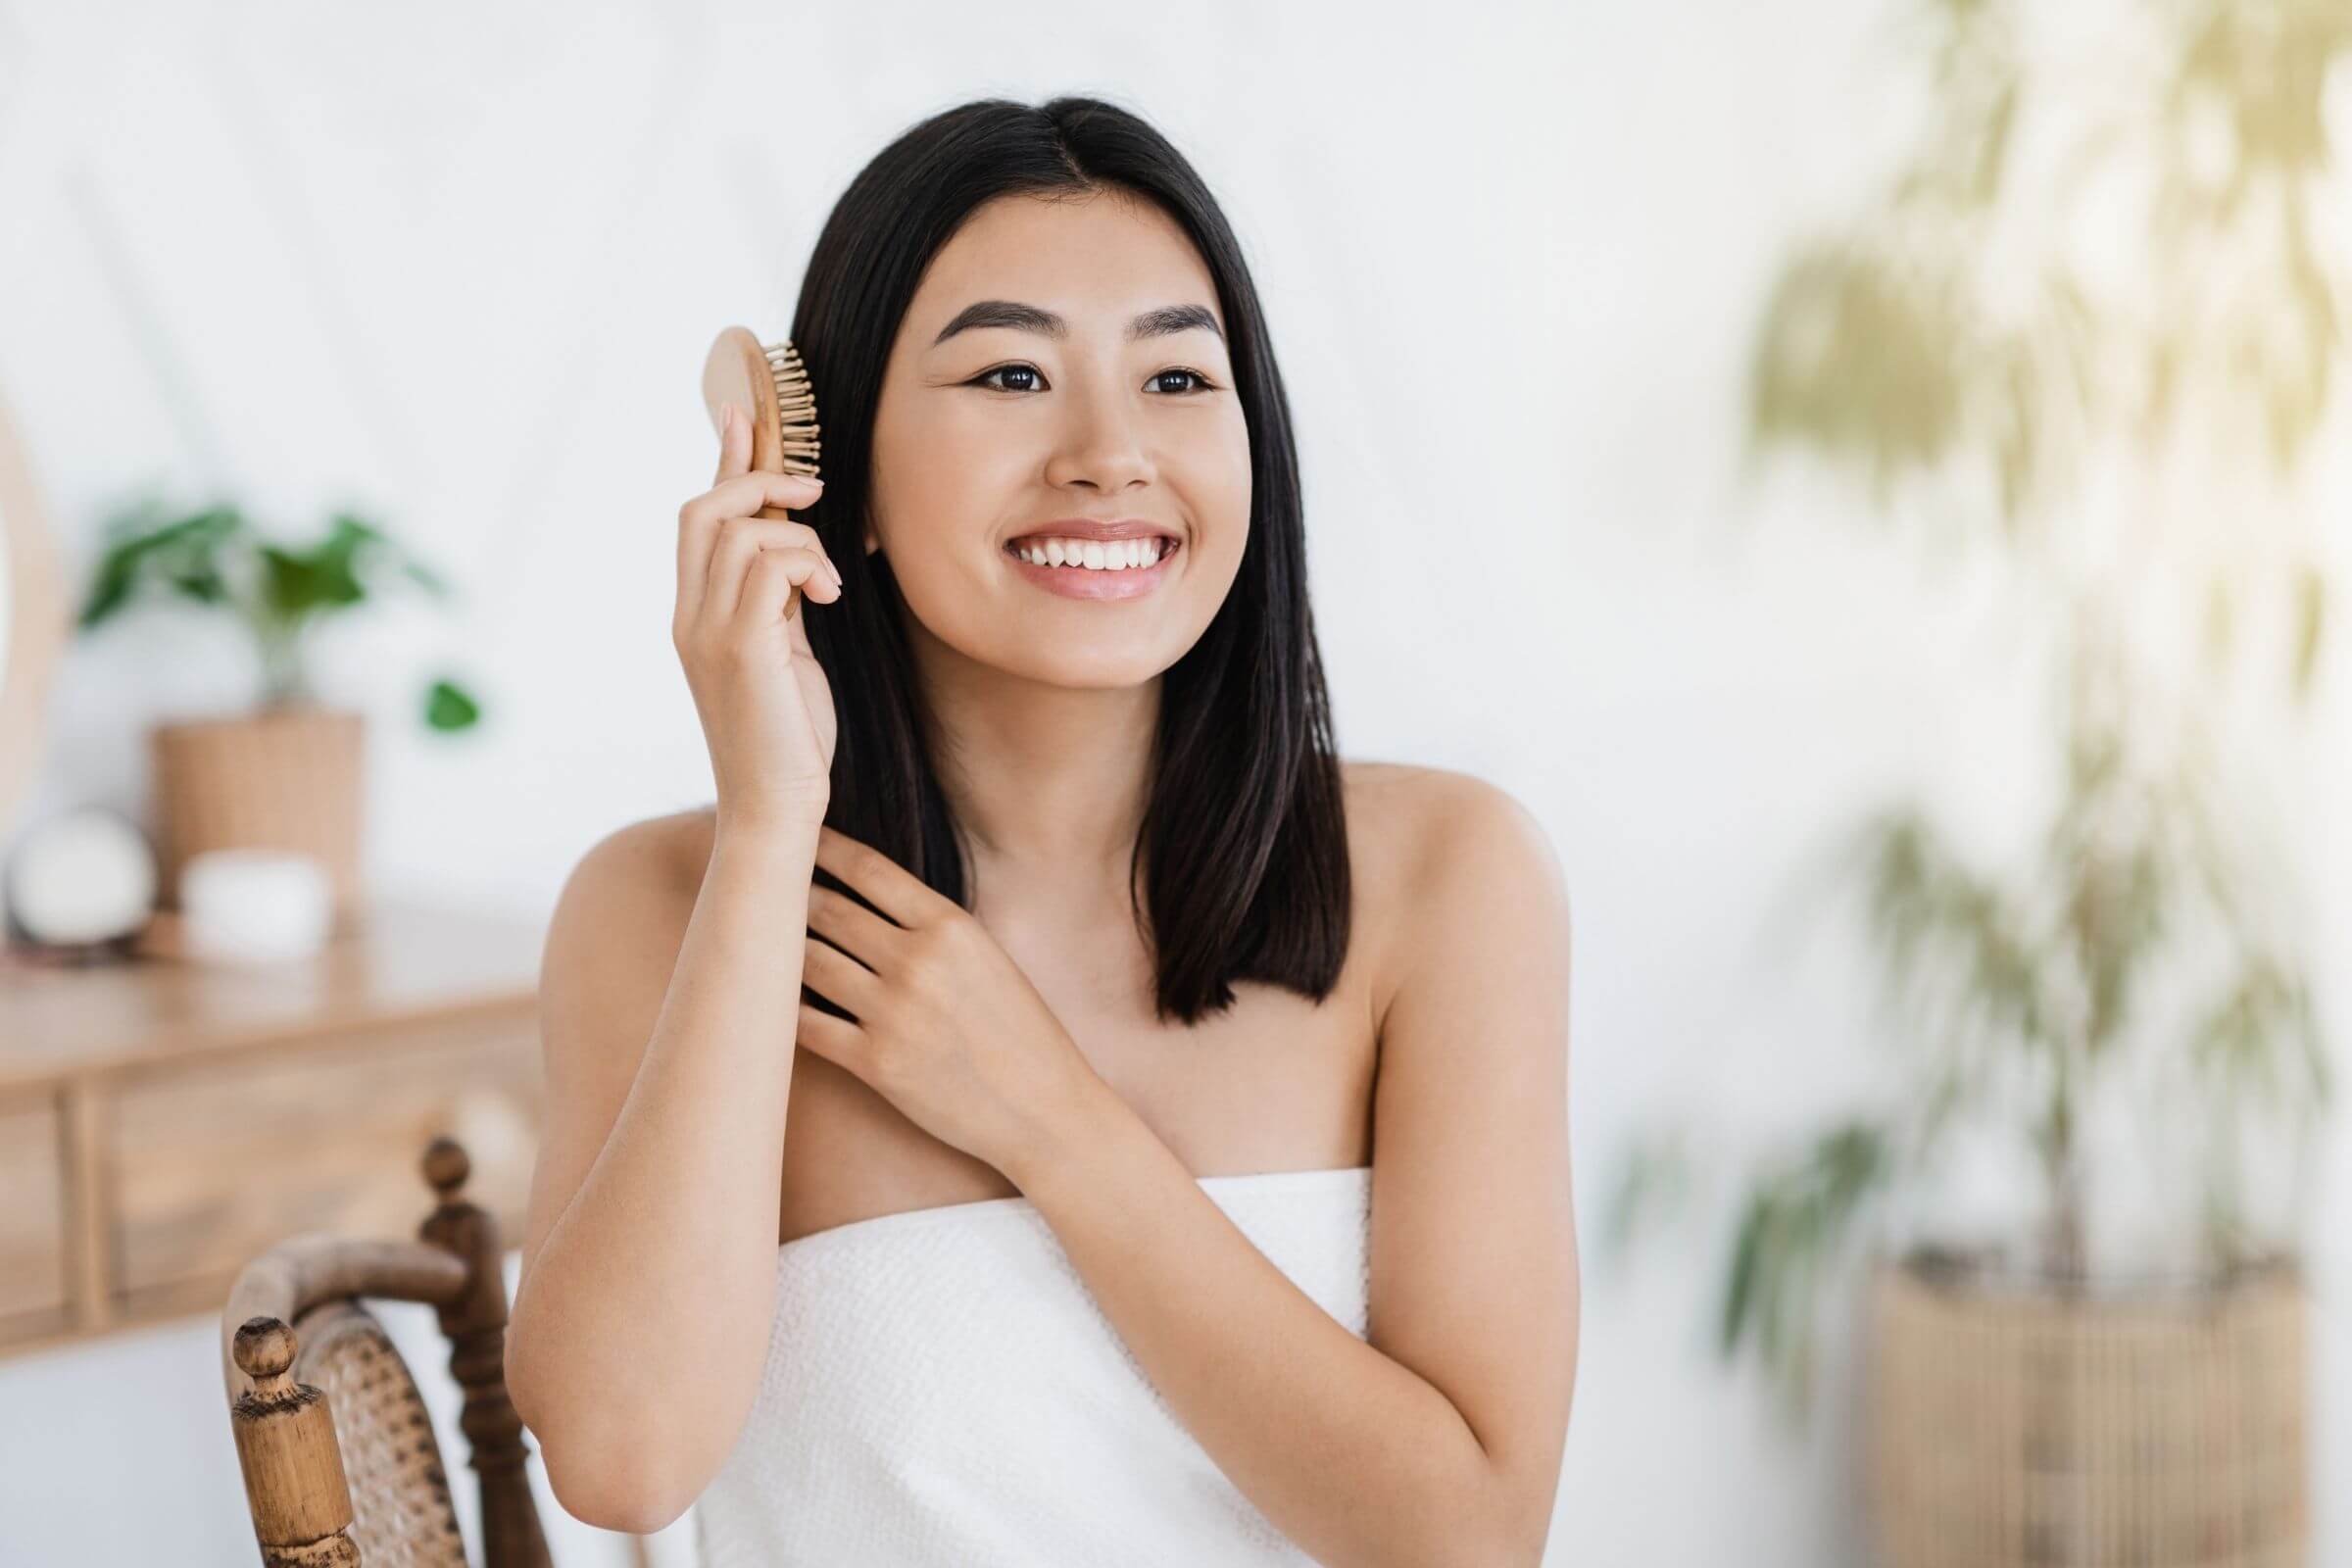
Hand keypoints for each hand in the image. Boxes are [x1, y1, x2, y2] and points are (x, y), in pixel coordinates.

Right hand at [673, 402, 841, 834]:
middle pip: (704, 507)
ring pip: (739, 529)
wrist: (777, 810)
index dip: (721, 460)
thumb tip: (796, 551)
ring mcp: (707, 632)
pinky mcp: (740, 648)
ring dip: (799, 538)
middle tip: (814, 494)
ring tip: (828, 585)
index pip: (696, 518)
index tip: (745, 416)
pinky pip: (765, 565)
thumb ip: (779, 600)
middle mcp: (689, 617)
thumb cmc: (790, 739)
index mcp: (695, 615)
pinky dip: (805, 564)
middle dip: (761, 480)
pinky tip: (828, 598)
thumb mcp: (785, 653)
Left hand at [795, 825, 1105, 1179]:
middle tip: (760, 886)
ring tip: (757, 940)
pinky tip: (768, 1002)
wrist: (1043, 1110)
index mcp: (950, 926)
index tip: (797, 837)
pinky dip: (781, 1010)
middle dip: (788, 895)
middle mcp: (917, 962)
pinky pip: (806, 1025)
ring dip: (778, 950)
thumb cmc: (1020, 1032)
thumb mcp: (987, 958)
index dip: (822, 848)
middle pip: (827, 911)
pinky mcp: (875, 1063)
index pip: (868, 869)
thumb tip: (867, 901)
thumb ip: (932, 928)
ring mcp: (893, 1013)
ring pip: (809, 963)